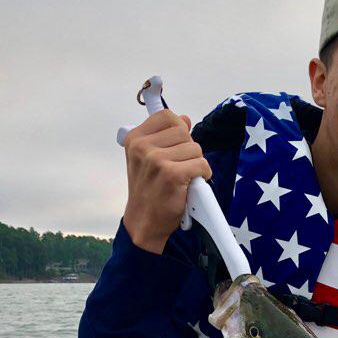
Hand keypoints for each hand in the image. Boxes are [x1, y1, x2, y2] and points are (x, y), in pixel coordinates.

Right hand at [122, 109, 211, 253]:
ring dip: (196, 164)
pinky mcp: (172, 175)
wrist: (145, 221)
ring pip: (195, 149)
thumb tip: (185, 119)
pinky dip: (203, 174)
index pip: (167, 116)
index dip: (179, 129)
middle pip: (184, 132)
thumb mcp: (147, 159)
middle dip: (189, 150)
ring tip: (185, 177)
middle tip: (181, 166)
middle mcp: (143, 147)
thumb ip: (164, 137)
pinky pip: (201, 164)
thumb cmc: (149, 190)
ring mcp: (157, 160)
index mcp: (135, 139)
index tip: (177, 146)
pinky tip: (193, 182)